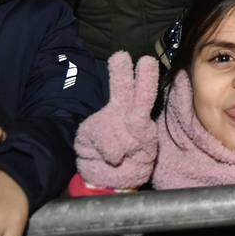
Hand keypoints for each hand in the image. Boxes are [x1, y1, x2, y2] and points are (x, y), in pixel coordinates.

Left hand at [73, 52, 159, 189]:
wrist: (106, 179)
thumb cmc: (96, 153)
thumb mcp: (86, 139)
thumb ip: (99, 135)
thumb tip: (118, 150)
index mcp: (117, 107)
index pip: (121, 86)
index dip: (121, 71)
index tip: (120, 56)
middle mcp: (132, 115)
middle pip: (141, 93)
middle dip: (145, 78)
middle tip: (146, 61)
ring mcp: (142, 130)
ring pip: (140, 118)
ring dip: (126, 132)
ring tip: (115, 146)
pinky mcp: (148, 147)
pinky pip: (131, 144)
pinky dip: (116, 150)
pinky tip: (113, 158)